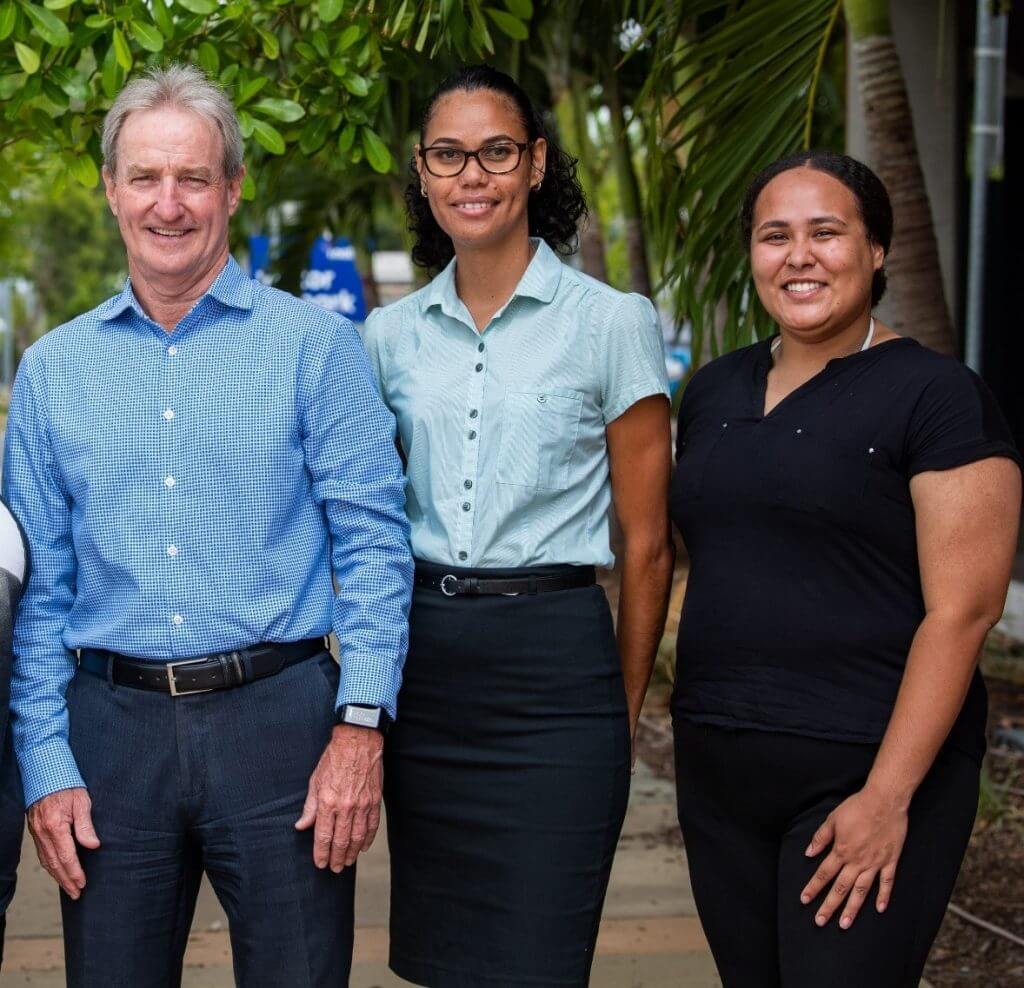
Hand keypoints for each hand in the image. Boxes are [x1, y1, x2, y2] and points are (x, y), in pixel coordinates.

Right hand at [27, 787, 100, 898]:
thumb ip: (86, 825)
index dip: (74, 872)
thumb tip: (93, 846)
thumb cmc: (67, 785)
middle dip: (66, 881)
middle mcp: (43, 833)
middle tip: (76, 894)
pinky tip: (57, 872)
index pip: (66, 856)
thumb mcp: (82, 801)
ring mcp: (37, 834)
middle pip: (54, 864)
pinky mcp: (36, 832)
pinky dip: (50, 866)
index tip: (82, 884)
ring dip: (58, 877)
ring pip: (46, 861)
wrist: (45, 775)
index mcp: (55, 826)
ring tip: (69, 888)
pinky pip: (43, 854)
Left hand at [294, 724, 383, 871]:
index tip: (320, 863)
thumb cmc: (334, 758)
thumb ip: (309, 807)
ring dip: (353, 852)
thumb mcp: (315, 780)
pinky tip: (364, 846)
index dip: (321, 853)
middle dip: (337, 858)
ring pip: (358, 836)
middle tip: (335, 869)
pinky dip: (368, 838)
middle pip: (341, 841)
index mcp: (327, 802)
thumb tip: (301, 826)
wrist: (358, 741)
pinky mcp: (374, 800)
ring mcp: (362, 804)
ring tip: (349, 862)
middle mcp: (345, 806)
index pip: (323, 836)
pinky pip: (372, 825)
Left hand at [800, 787, 907, 928]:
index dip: (813, 888)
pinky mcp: (890, 861)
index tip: (804, 901)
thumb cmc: (857, 807)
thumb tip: (809, 853)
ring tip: (844, 924)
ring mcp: (875, 863)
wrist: (884, 801)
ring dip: (852, 908)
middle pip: (841, 888)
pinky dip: (883, 896)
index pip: (823, 874)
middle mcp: (857, 861)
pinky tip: (879, 909)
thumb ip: (821, 838)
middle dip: (829, 906)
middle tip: (820, 921)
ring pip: (862, 891)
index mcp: (841, 850)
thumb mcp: (833, 819)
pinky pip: (887, 883)